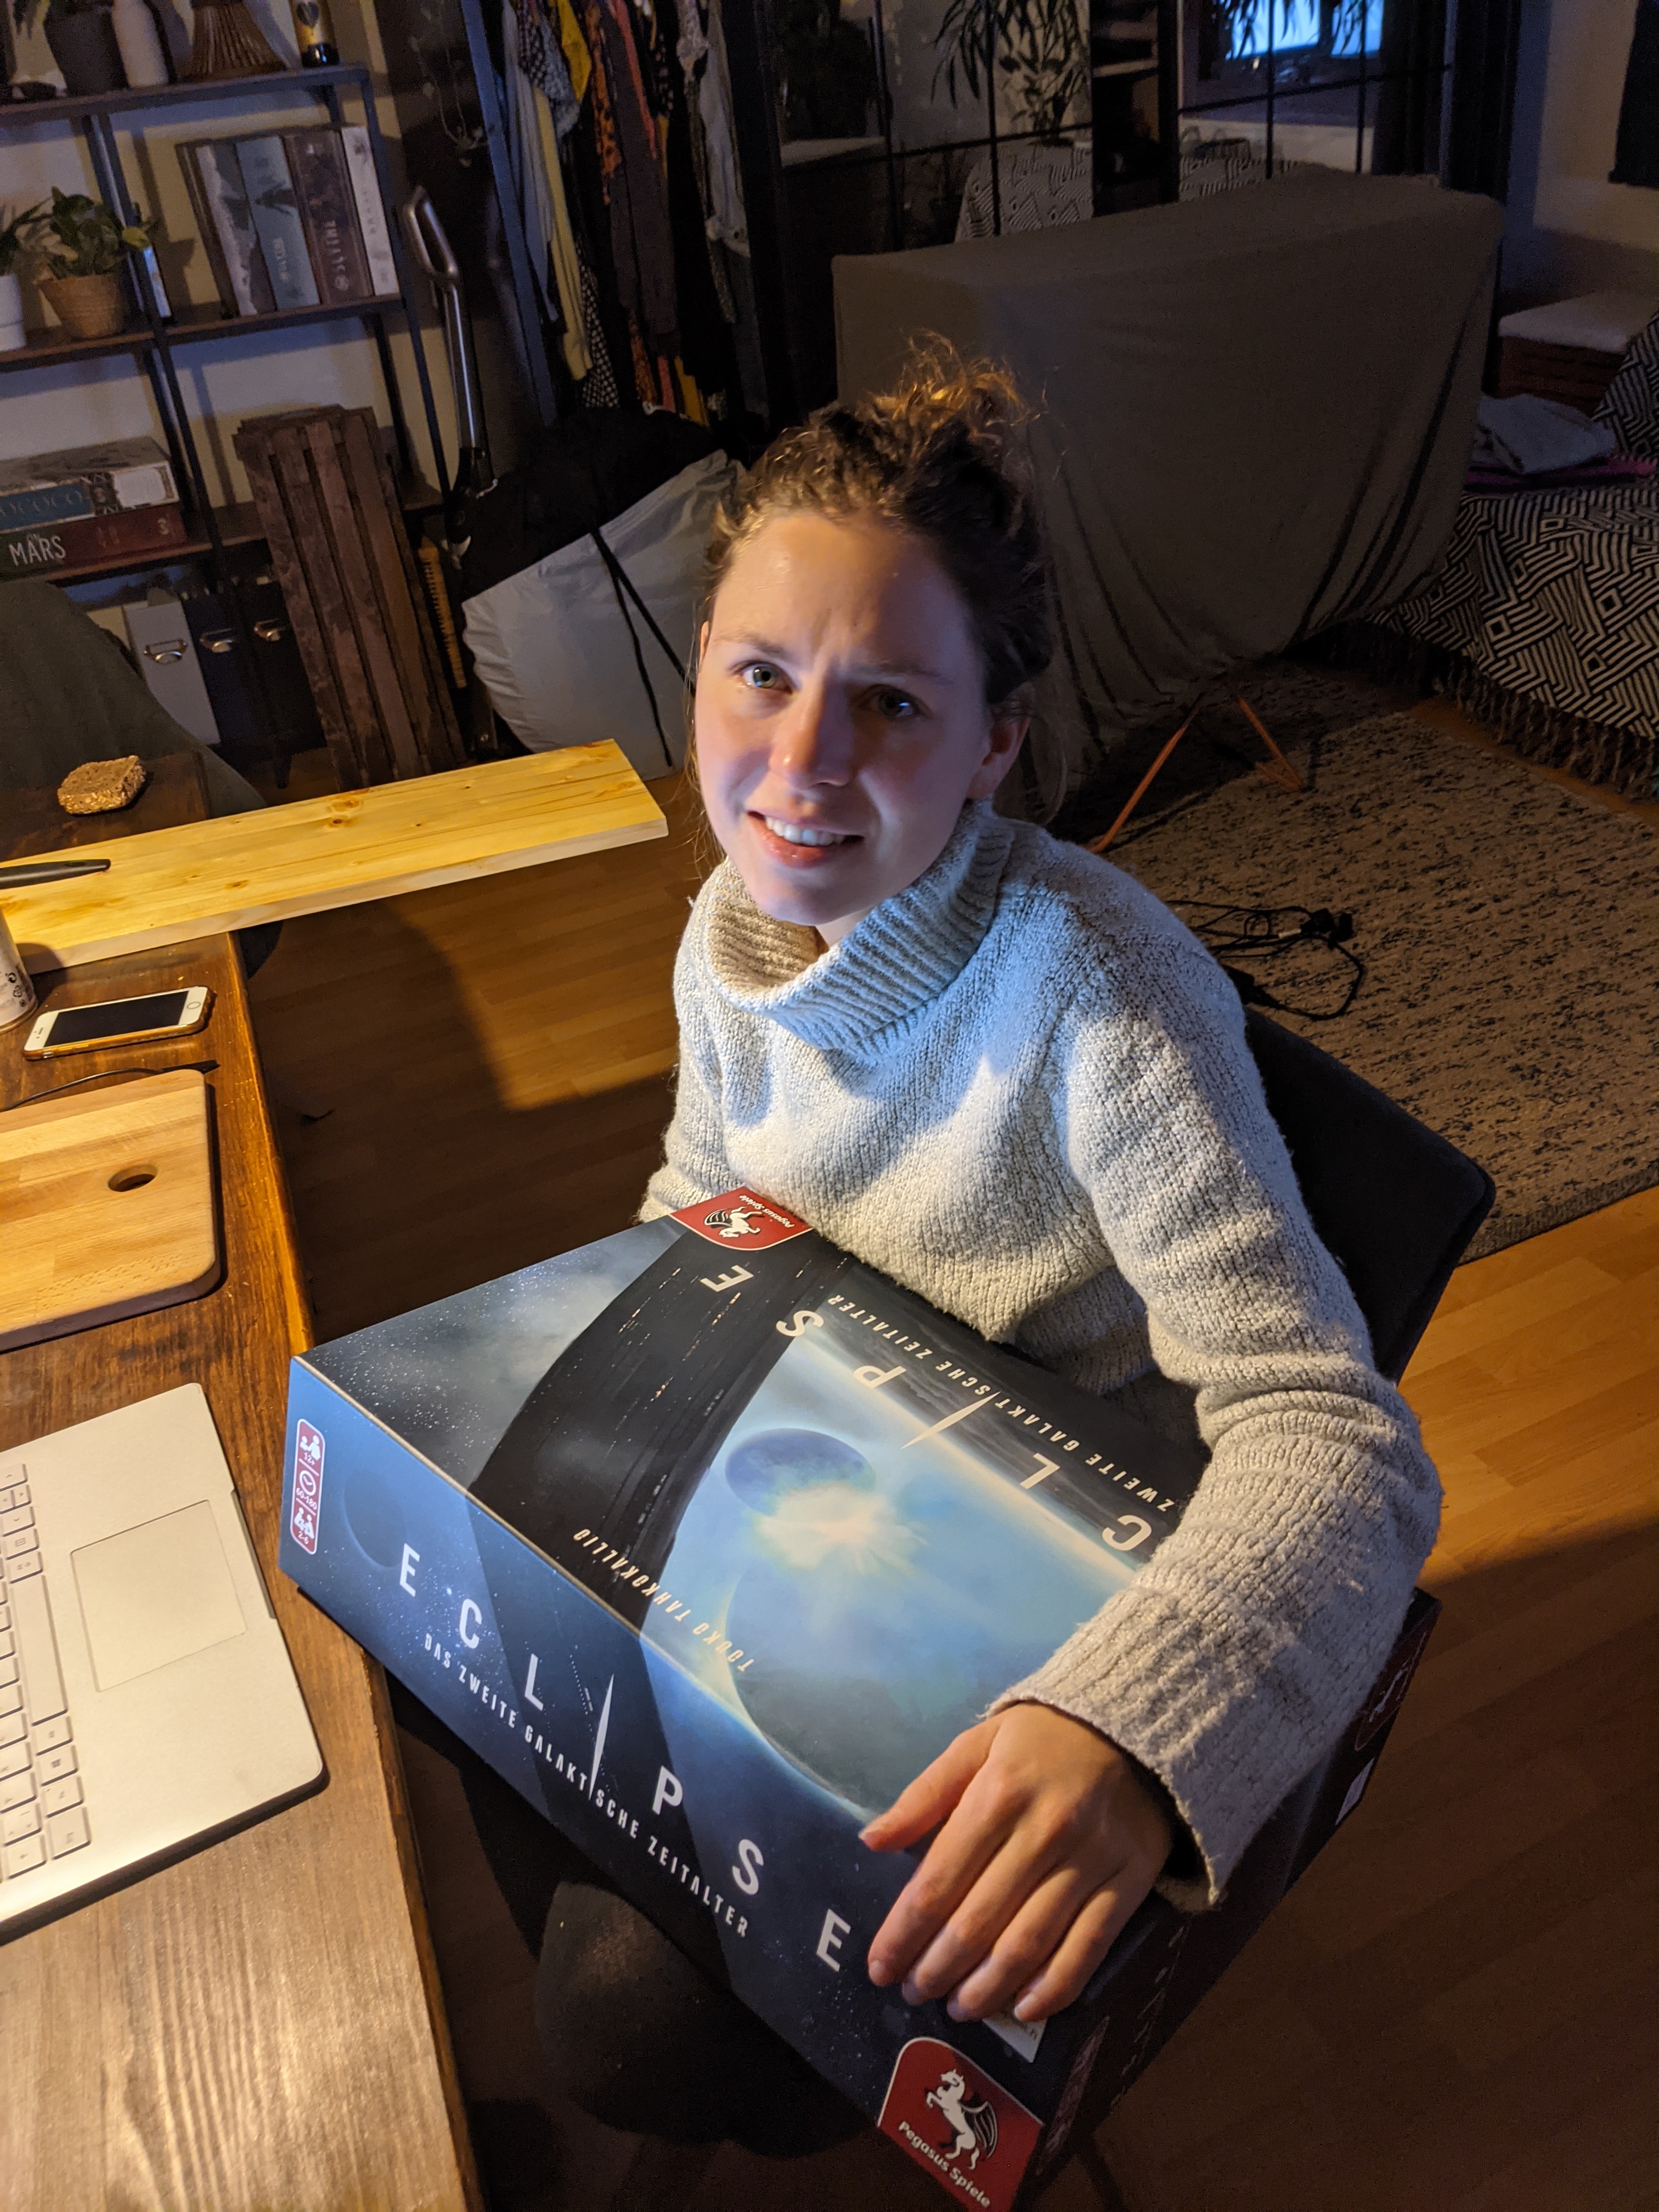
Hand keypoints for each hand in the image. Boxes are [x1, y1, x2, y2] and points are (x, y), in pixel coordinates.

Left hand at [860, 1704, 1172, 2024]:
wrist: (1134, 1727)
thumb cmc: (1041, 1739)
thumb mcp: (976, 1745)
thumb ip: (923, 1795)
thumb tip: (871, 1841)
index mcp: (998, 1794)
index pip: (939, 1880)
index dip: (904, 1932)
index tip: (880, 1967)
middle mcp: (1044, 1832)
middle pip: (979, 1920)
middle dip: (937, 1967)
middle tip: (914, 1992)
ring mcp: (1090, 1861)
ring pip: (1029, 1943)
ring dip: (987, 1987)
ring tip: (958, 2007)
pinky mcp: (1129, 1883)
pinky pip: (1089, 1948)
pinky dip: (1055, 1988)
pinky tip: (1024, 2009)